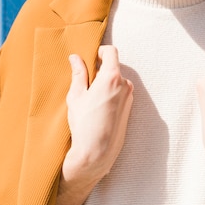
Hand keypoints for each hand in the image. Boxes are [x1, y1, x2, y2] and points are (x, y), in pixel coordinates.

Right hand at [63, 46, 133, 186]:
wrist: (97, 152)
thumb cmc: (84, 124)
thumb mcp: (76, 96)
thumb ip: (78, 74)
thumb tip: (75, 58)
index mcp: (112, 77)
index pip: (111, 52)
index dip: (101, 51)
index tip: (92, 57)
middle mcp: (125, 85)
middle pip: (113, 67)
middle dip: (100, 70)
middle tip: (85, 82)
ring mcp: (129, 97)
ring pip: (116, 81)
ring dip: (105, 84)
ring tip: (90, 99)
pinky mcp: (129, 108)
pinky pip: (120, 93)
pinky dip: (110, 94)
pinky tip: (97, 108)